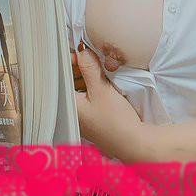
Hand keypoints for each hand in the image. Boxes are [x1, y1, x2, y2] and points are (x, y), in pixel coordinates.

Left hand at [75, 45, 146, 161]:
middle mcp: (72, 112)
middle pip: (69, 82)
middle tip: (92, 57)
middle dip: (79, 68)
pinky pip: (88, 97)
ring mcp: (82, 117)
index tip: (80, 51)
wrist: (134, 144)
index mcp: (68, 105)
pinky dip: (93, 87)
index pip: (60, 77)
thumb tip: (82, 51)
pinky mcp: (93, 119)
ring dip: (87, 77)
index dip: (69, 61)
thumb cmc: (116, 121)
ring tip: (99, 67)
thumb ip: (90, 68)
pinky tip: (103, 82)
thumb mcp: (102, 90)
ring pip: (79, 89)